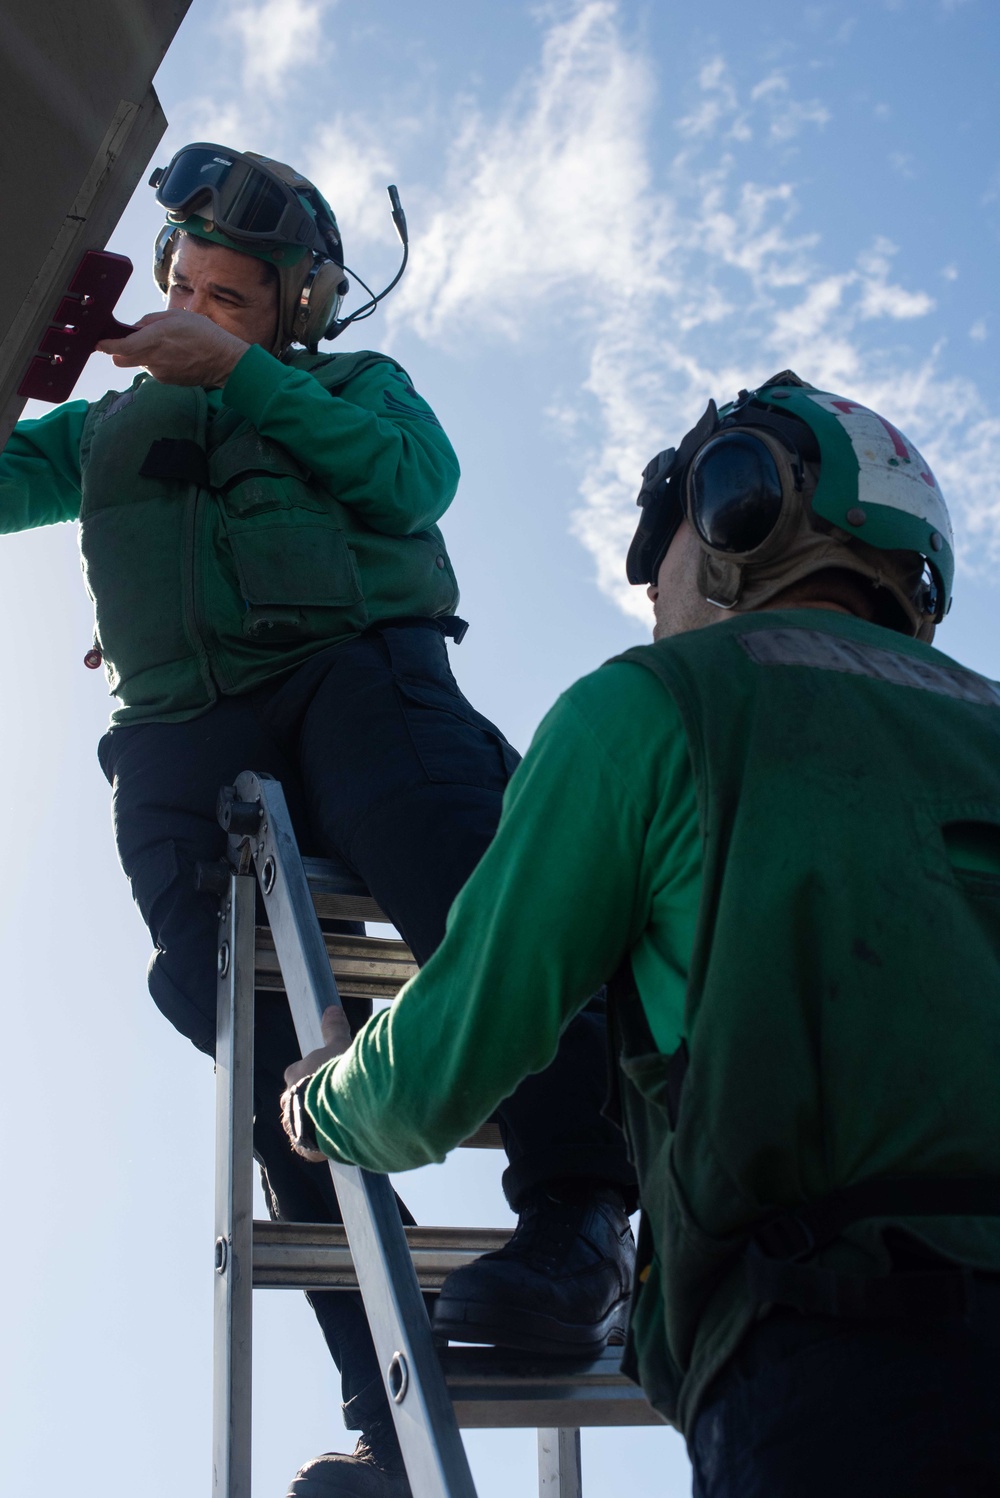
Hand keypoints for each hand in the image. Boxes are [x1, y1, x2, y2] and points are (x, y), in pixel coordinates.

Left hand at [96, 310, 248, 387]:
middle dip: (119, 352)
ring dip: (145, 355)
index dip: (106, 345)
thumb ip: (151, 321)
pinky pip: (154, 370)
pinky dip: (158, 363)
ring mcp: (160, 372)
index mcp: (154, 339)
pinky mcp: (167, 381)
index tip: (99, 342)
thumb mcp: (176, 316)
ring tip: (167, 346)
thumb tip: (136, 327)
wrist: (224, 361)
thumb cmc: (204, 334)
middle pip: (121, 360)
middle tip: (128, 342)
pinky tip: (175, 357)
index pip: (120, 346)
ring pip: (140, 363)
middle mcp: (153, 358)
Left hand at [280, 1006, 352, 1162]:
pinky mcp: (304, 1145)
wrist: (337, 1106)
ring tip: (335, 1123)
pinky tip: (334, 1142)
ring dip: (313, 1123)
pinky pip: (309, 1146)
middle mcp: (290, 1098)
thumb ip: (334, 1029)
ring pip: (300, 1123)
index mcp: (296, 1073)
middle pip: (296, 1099)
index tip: (321, 1076)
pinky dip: (319, 1145)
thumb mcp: (340, 1045)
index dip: (309, 1074)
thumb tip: (332, 1009)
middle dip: (308, 1100)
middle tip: (330, 1100)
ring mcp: (294, 1123)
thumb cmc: (337, 1072)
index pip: (296, 1073)